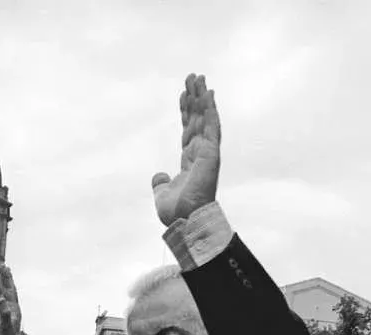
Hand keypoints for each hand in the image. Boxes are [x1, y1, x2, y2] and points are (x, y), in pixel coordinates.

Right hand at [0, 266, 22, 334]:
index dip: (5, 279)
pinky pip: (2, 301)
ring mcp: (9, 311)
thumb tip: (1, 299)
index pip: (9, 290)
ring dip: (2, 284)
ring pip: (6, 294)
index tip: (2, 268)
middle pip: (9, 289)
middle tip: (3, 265)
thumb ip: (3, 312)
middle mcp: (13, 308)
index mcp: (13, 308)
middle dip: (6, 277)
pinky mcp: (5, 316)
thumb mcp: (5, 325)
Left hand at [151, 73, 220, 225]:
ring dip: (203, 97)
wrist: (185, 221)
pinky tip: (209, 93)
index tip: (183, 94)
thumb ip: (161, 182)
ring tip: (199, 77)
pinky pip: (212, 126)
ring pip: (205, 118)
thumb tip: (159, 176)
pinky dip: (211, 109)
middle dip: (194, 98)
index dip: (185, 112)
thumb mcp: (162, 194)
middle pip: (196, 119)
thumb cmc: (176, 213)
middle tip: (193, 77)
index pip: (187, 130)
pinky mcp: (211, 153)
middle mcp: (200, 154)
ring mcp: (207, 152)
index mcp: (190, 161)